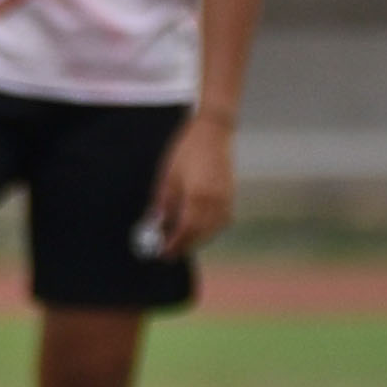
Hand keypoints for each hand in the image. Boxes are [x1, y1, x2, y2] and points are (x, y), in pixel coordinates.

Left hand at [146, 113, 236, 256]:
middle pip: (200, 233)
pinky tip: (199, 230)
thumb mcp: (167, 176)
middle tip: (169, 254)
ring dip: (198, 239)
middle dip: (185, 245)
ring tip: (180, 244)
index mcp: (197, 196)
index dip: (174, 244)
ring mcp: (226, 199)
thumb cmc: (186, 151)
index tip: (162, 254)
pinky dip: (210, 229)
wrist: (213, 133)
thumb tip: (155, 226)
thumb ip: (162, 204)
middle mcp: (215, 201)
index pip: (186, 229)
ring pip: (213, 229)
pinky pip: (222, 220)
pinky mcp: (231, 195)